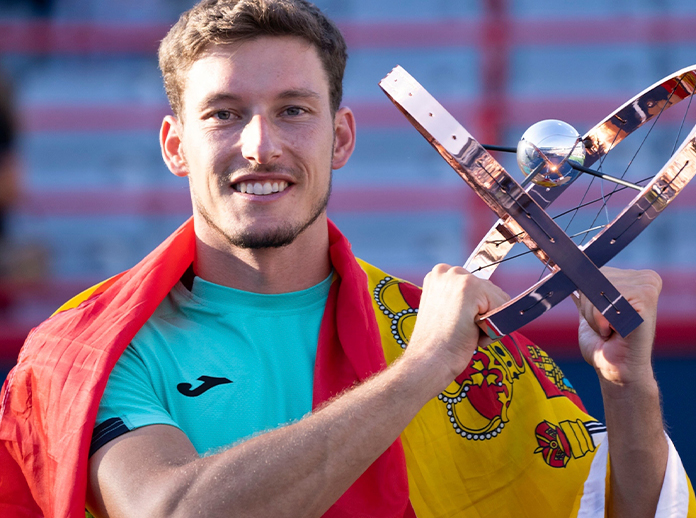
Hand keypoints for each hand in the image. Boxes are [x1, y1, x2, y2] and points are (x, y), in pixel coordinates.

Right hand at [406, 264, 509, 382]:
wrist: (429, 361)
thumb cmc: (438, 344)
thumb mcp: (447, 311)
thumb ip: (463, 300)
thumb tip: (488, 302)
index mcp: (439, 275)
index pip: (479, 288)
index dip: (476, 311)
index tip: (455, 324)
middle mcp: (448, 271)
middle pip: (491, 291)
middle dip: (484, 314)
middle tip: (460, 330)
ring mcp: (458, 278)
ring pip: (499, 299)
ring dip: (489, 321)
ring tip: (465, 332)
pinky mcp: (470, 288)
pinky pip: (503, 306)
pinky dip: (494, 326)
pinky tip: (471, 333)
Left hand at [574, 267, 661, 384]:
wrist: (615, 370)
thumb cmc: (602, 343)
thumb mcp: (588, 310)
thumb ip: (582, 289)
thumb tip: (562, 271)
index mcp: (633, 278)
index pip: (592, 270)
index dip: (584, 292)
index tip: (596, 313)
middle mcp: (644, 279)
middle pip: (592, 278)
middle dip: (588, 306)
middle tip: (604, 326)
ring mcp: (647, 287)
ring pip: (595, 290)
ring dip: (593, 316)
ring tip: (609, 329)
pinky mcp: (646, 299)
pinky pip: (603, 303)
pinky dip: (600, 321)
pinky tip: (614, 332)